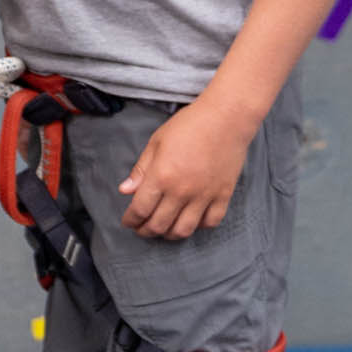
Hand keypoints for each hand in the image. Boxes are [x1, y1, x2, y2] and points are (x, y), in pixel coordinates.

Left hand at [118, 100, 252, 239]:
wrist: (226, 117)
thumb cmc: (189, 125)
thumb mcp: (157, 142)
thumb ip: (141, 169)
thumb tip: (125, 190)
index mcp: (161, 176)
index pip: (140, 209)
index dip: (130, 220)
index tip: (128, 221)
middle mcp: (181, 191)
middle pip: (159, 225)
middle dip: (146, 230)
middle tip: (142, 228)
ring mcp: (204, 196)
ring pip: (184, 230)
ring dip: (169, 234)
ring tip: (164, 229)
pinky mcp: (223, 195)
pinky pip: (210, 222)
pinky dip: (199, 226)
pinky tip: (192, 219)